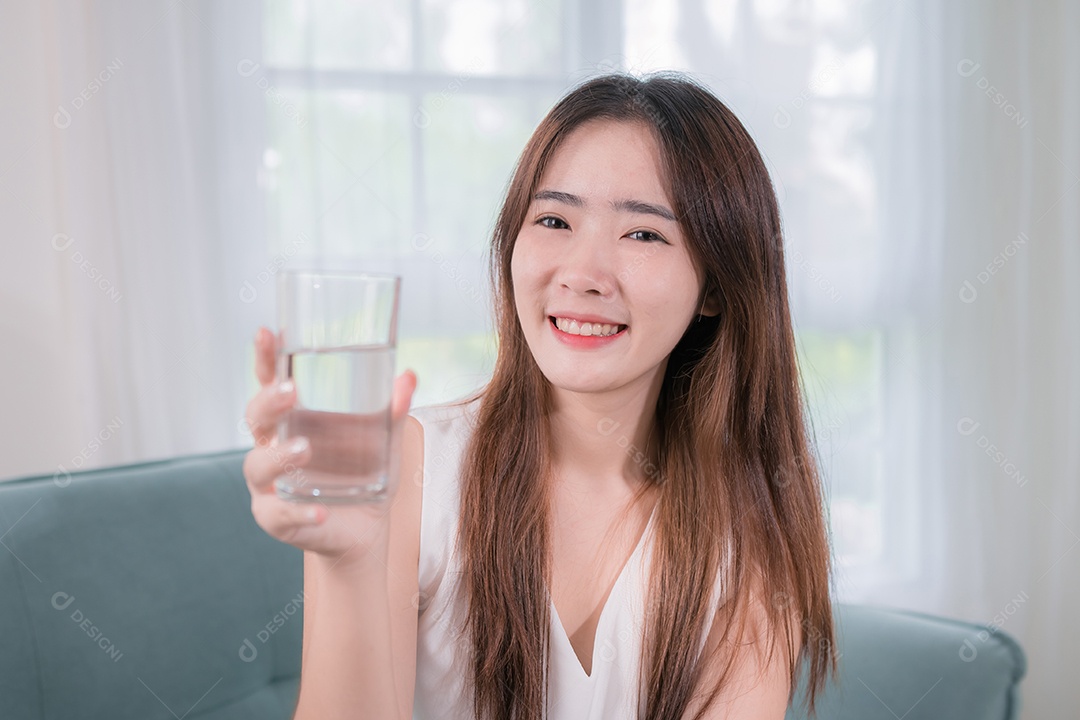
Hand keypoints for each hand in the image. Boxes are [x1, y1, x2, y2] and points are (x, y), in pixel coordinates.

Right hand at [242, 327, 416, 559]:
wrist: (364, 531)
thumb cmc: (364, 474)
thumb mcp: (383, 440)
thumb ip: (392, 411)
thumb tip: (409, 377)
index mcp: (291, 419)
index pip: (270, 382)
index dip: (266, 358)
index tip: (267, 331)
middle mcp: (270, 447)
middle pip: (256, 418)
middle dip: (269, 402)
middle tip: (291, 391)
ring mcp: (268, 486)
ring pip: (259, 466)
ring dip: (280, 455)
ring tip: (304, 448)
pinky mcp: (277, 520)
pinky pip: (281, 515)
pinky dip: (300, 512)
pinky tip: (320, 510)